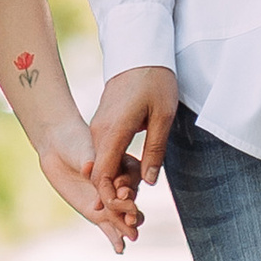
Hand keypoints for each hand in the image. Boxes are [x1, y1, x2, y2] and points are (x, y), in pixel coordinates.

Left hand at [37, 117, 143, 249]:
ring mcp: (110, 201)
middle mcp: (121, 185)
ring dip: (127, 227)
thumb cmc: (75, 143)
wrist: (60, 150)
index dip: (127, 188)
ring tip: (131, 236)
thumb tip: (87, 166)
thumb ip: (89, 160)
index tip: (123, 193)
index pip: (129, 180)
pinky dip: (115, 238)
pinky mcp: (98, 212)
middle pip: (130, 201)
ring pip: (122, 217)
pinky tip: (120, 249)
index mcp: (124, 166)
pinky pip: (109, 227)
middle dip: (131, 212)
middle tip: (131, 221)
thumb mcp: (84, 150)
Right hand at [89, 62, 177, 200]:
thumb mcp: (162, 116)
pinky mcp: (103, 124)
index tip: (129, 208)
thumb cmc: (155, 81)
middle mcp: (99, 132)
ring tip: (137, 194)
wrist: (141, 51)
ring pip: (101, 164)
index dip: (111, 197)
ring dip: (116, 181)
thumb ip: (155, 150)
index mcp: (112, 131)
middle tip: (137, 208)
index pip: (101, 175)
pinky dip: (115, 167)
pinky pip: (104, 153)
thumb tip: (150, 181)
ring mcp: (98, 127)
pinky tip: (133, 173)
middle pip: (99, 173)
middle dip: (114, 194)